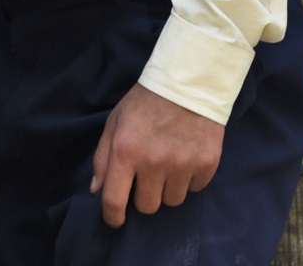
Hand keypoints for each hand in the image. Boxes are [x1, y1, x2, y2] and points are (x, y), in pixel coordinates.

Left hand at [89, 83, 222, 228]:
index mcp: (125, 151)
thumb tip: (96, 191)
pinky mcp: (206, 164)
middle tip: (146, 176)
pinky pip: (194, 189)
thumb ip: (103, 158)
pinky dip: (189, 179)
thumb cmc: (145, 103)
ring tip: (167, 163)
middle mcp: (153, 162)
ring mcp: (182, 165)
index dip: (112, 217)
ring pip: (171, 201)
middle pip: (147, 206)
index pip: (114, 200)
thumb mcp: (115, 122)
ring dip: (167, 188)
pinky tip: (185, 157)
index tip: (115, 220)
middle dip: (143, 196)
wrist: (187, 82)